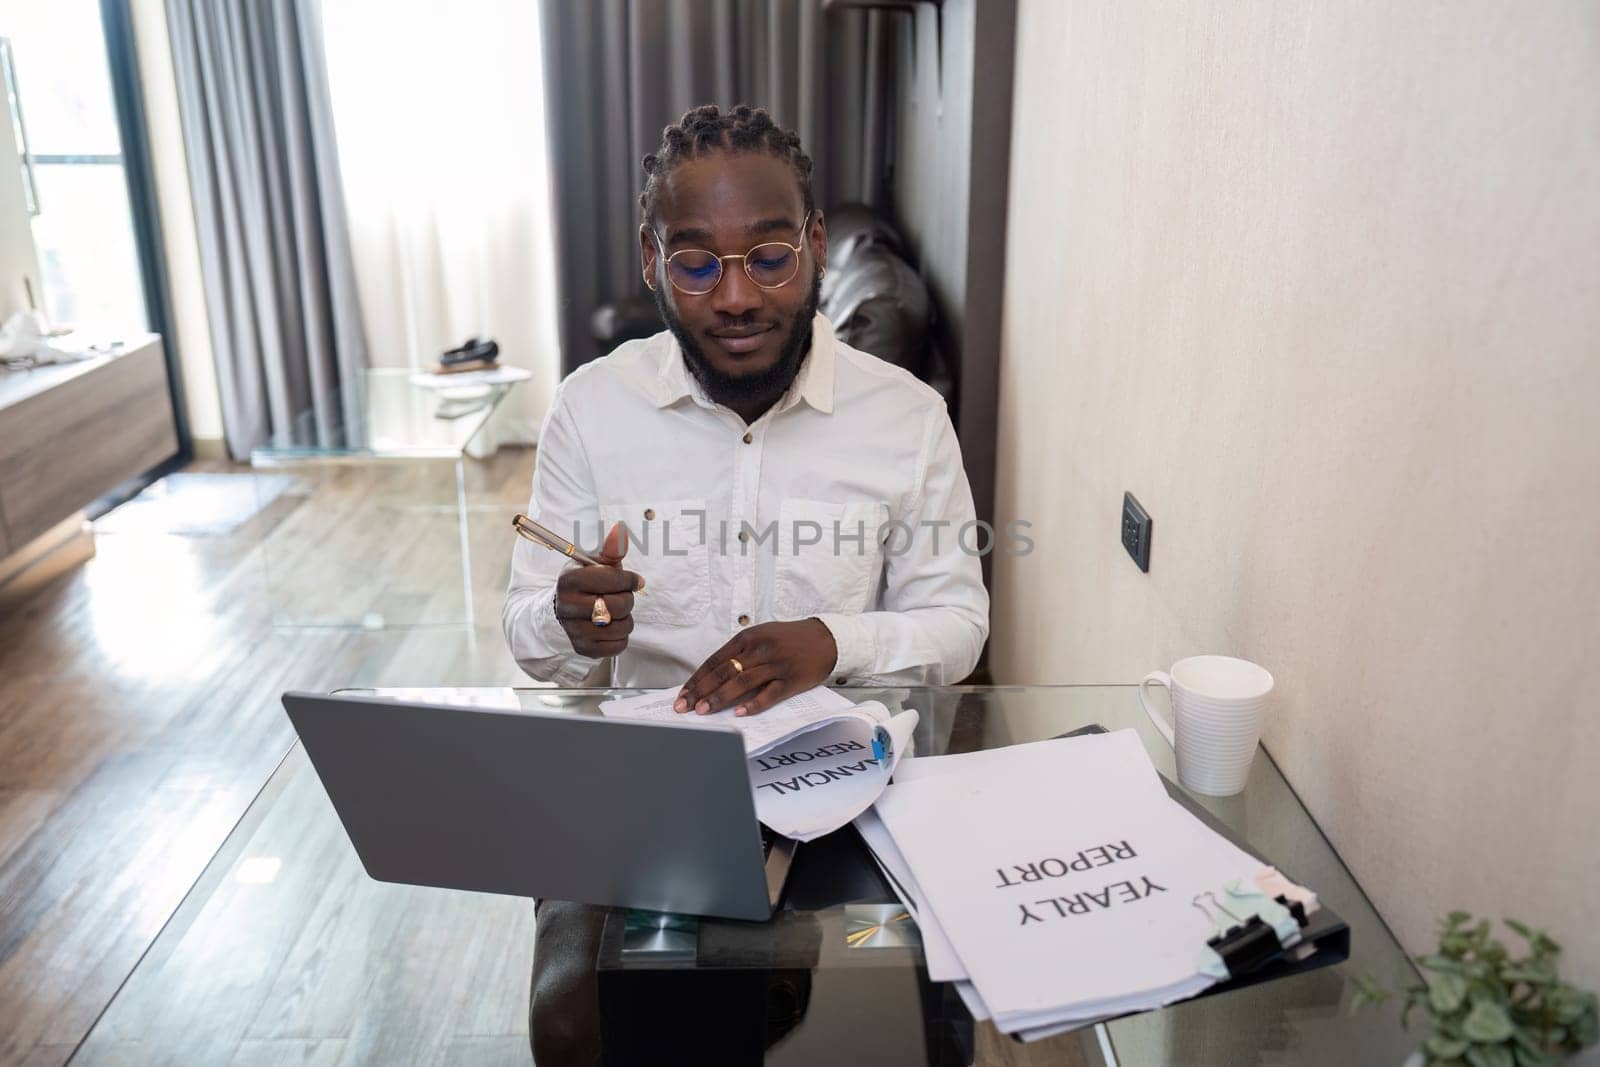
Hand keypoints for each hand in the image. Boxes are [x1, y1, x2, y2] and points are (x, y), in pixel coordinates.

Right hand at [554, 522, 642, 657]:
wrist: (564, 610)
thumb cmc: (586, 583)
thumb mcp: (595, 563)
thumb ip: (611, 549)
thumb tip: (621, 529)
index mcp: (569, 580)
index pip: (610, 579)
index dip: (628, 579)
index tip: (632, 580)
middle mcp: (568, 605)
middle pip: (618, 605)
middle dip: (627, 600)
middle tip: (620, 597)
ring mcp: (574, 630)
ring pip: (621, 627)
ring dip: (626, 619)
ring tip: (615, 612)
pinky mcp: (583, 648)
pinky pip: (619, 645)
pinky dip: (621, 636)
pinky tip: (610, 627)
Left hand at [674, 619, 838, 716]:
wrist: (826, 638)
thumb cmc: (789, 639)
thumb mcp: (762, 635)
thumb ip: (739, 652)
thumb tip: (712, 676)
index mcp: (748, 637)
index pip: (715, 660)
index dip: (697, 679)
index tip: (683, 694)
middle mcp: (760, 649)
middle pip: (724, 672)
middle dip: (701, 691)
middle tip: (684, 706)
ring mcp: (776, 665)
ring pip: (742, 683)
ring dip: (720, 698)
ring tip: (703, 711)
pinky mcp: (791, 680)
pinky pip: (769, 694)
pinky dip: (753, 704)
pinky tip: (738, 714)